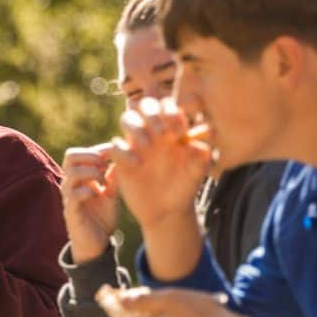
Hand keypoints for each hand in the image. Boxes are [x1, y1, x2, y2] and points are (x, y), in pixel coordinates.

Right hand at [61, 146, 118, 263]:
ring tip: (104, 181)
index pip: (78, 153)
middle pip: (70, 156)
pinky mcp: (71, 213)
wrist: (97, 244)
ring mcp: (69, 198)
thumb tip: (121, 155)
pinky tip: (99, 194)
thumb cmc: (102, 218)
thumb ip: (113, 177)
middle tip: (106, 166)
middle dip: (91, 156)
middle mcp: (70, 185)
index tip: (113, 155)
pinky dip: (88, 191)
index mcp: (79, 178)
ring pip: (72, 173)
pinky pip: (73, 195)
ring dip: (92, 172)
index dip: (96, 150)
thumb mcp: (112, 194)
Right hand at [110, 97, 211, 230]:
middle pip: (145, 105)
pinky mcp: (122, 161)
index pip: (167, 106)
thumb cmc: (184, 188)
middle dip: (153, 114)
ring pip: (127, 118)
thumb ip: (201, 158)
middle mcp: (152, 133)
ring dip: (136, 127)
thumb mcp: (197, 174)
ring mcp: (135, 145)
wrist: (168, 211)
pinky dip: (124, 152)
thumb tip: (199, 145)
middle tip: (164, 133)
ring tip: (148, 146)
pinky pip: (115, 146)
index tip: (180, 132)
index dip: (172, 112)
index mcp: (170, 130)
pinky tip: (138, 164)